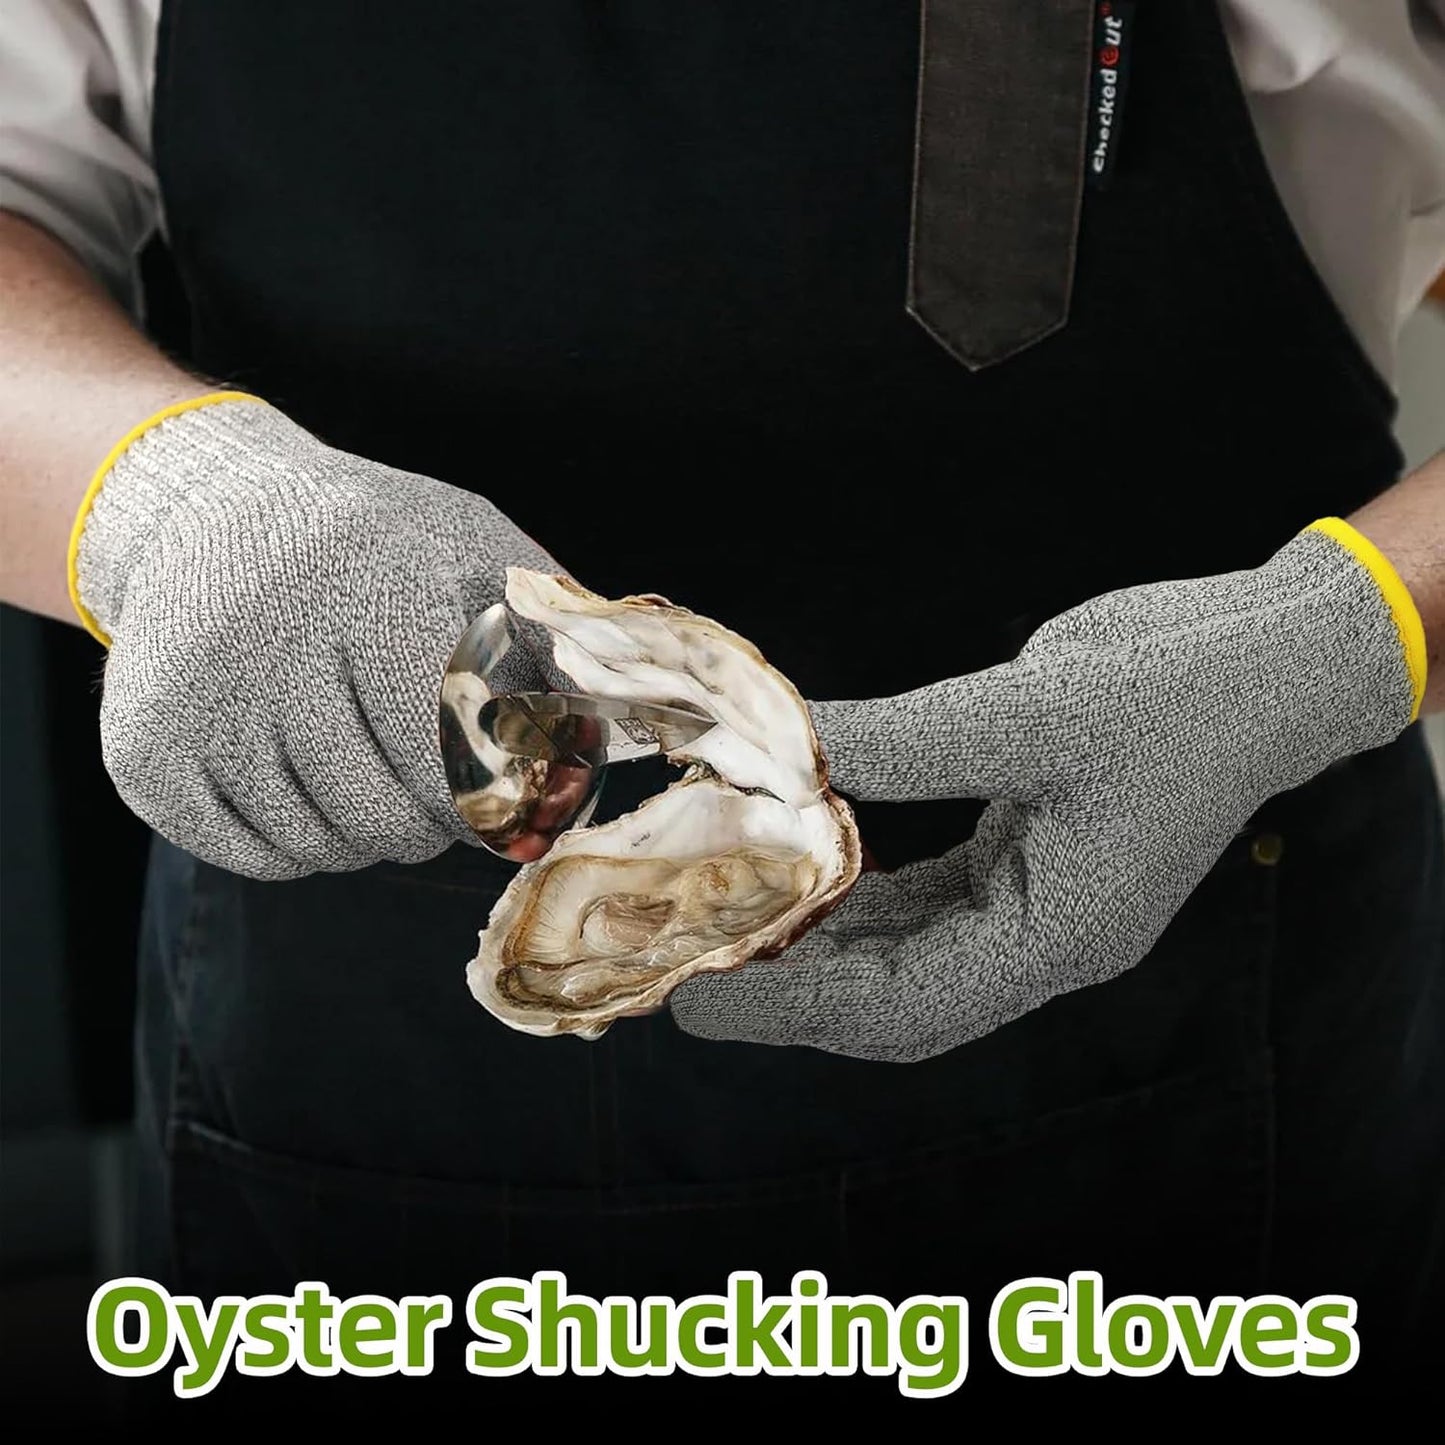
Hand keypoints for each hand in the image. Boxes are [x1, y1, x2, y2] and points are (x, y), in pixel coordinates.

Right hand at [73, 394, 559, 877]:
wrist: (207, 512)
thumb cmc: (371, 540)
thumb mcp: (471, 543)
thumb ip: (552, 630)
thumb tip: (640, 721)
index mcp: (373, 585)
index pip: (456, 747)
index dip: (496, 794)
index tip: (515, 801)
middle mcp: (273, 639)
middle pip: (389, 812)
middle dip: (438, 824)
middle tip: (448, 800)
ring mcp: (199, 699)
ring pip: (325, 846)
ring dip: (373, 836)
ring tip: (376, 780)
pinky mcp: (144, 750)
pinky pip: (256, 858)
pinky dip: (303, 848)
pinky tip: (312, 789)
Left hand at [670, 522, 1423, 1060]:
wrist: (1271, 655)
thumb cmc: (1182, 691)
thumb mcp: (1031, 711)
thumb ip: (900, 739)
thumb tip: (785, 745)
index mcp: (1060, 937)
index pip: (903, 1008)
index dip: (795, 1012)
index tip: (700, 1000)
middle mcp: (1045, 936)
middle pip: (896, 997)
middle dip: (794, 988)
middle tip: (693, 964)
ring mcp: (1037, 897)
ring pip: (906, 948)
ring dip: (821, 938)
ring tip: (729, 917)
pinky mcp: (1026, 851)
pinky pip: (926, 894)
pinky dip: (859, 889)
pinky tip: (804, 862)